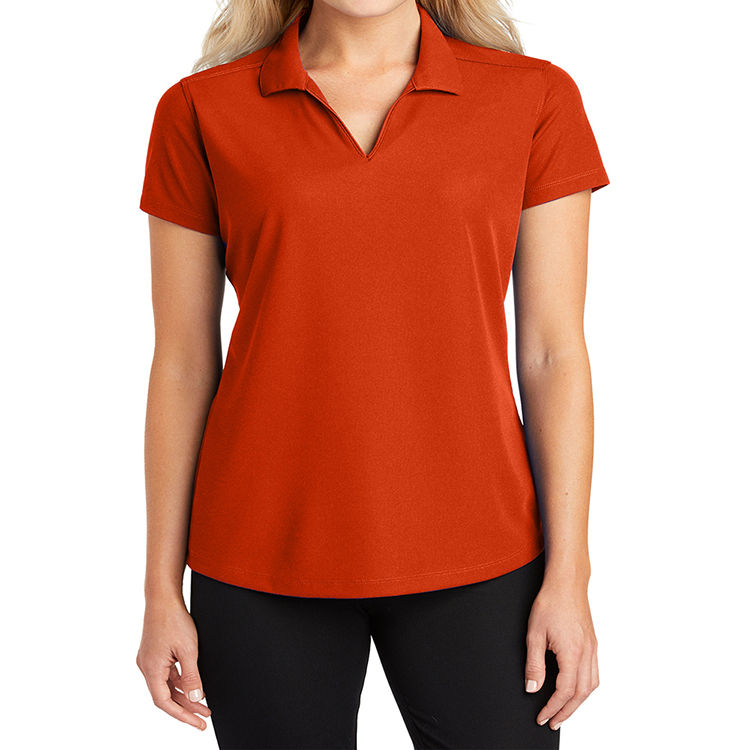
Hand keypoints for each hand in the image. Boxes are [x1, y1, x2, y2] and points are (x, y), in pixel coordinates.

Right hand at [136, 597, 211, 729]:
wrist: (163, 597)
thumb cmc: (173, 619)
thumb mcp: (189, 650)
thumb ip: (192, 676)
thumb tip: (197, 698)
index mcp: (151, 669)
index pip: (165, 702)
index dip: (182, 715)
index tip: (199, 723)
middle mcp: (147, 667)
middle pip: (167, 695)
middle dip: (187, 707)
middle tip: (205, 716)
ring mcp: (150, 659)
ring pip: (168, 685)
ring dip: (185, 693)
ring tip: (203, 703)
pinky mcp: (154, 652)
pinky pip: (167, 673)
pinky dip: (180, 680)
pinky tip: (193, 684)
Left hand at [524, 578, 598, 730]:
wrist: (567, 583)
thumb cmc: (550, 603)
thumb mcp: (534, 634)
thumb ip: (534, 664)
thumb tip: (532, 688)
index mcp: (572, 653)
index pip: (565, 691)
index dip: (553, 707)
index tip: (543, 716)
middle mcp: (587, 653)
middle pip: (581, 693)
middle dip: (566, 711)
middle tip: (553, 721)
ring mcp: (593, 648)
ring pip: (591, 686)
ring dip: (578, 702)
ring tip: (563, 710)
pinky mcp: (593, 643)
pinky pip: (594, 673)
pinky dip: (585, 687)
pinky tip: (575, 689)